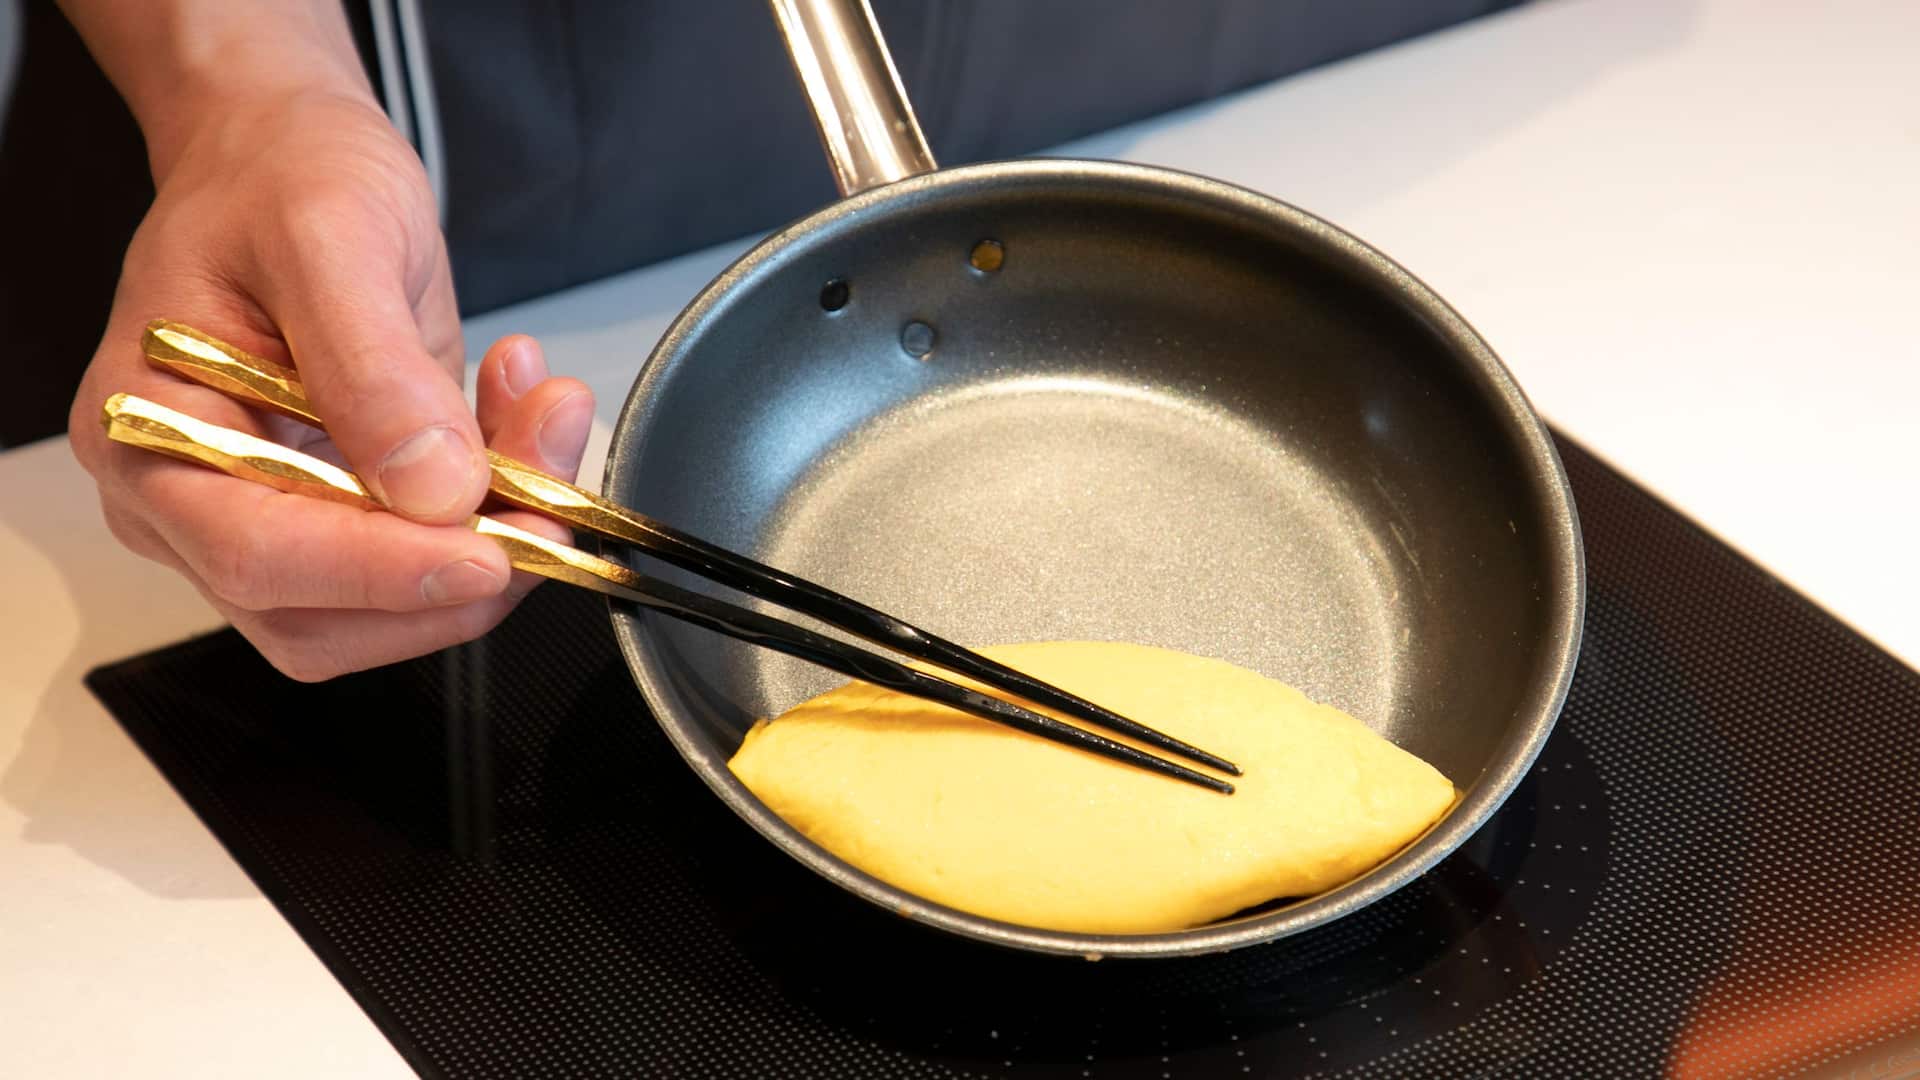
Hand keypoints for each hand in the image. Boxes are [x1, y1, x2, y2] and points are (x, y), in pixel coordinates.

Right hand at [68, 90, 595, 679]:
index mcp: (152, 431)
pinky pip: (429, 555)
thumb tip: (432, 487)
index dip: (382, 574)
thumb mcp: (329, 235)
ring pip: (389, 607)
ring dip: (495, 541)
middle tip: (552, 501)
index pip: (259, 555)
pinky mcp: (345, 511)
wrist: (293, 156)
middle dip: (456, 572)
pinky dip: (499, 508)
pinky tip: (519, 418)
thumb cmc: (281, 178)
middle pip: (324, 616)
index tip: (488, 555)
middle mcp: (194, 498)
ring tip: (543, 421)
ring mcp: (272, 514)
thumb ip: (373, 366)